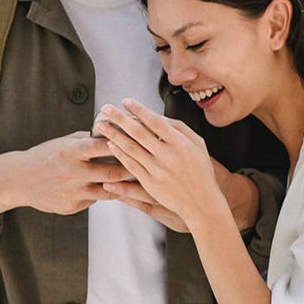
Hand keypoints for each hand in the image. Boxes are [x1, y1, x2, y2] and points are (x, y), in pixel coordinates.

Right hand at [0, 130, 135, 215]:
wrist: (19, 180)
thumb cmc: (44, 157)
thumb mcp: (63, 142)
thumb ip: (86, 139)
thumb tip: (112, 132)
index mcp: (70, 151)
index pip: (103, 146)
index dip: (122, 144)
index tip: (137, 143)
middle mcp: (72, 172)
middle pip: (112, 172)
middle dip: (131, 169)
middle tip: (147, 166)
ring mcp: (72, 192)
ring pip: (108, 191)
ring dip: (122, 186)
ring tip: (137, 182)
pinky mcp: (71, 206)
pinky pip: (94, 201)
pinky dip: (102, 194)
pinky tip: (112, 191)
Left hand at [96, 100, 230, 230]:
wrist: (202, 202)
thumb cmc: (200, 171)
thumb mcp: (198, 145)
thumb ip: (180, 128)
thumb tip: (158, 117)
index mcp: (181, 143)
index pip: (155, 121)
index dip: (139, 110)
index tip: (126, 101)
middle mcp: (168, 156)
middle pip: (138, 132)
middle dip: (119, 118)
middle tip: (106, 109)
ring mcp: (158, 170)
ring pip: (131, 148)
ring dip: (114, 134)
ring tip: (102, 125)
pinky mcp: (150, 183)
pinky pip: (130, 165)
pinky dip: (119, 154)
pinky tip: (111, 144)